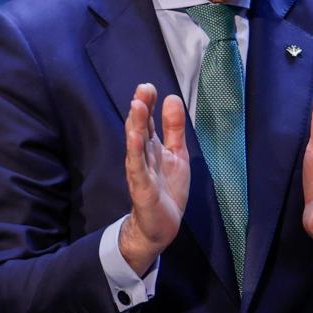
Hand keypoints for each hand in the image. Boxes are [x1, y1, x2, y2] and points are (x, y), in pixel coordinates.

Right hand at [119, 83, 188, 273]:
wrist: (161, 225)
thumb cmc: (167, 189)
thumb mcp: (177, 154)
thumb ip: (174, 129)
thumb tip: (172, 98)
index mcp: (152, 147)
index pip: (147, 121)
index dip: (148, 104)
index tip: (149, 86)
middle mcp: (143, 156)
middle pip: (139, 128)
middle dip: (141, 108)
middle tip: (143, 88)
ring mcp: (140, 171)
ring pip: (136, 145)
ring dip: (135, 125)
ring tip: (137, 105)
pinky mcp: (141, 187)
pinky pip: (137, 167)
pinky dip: (135, 151)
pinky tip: (135, 137)